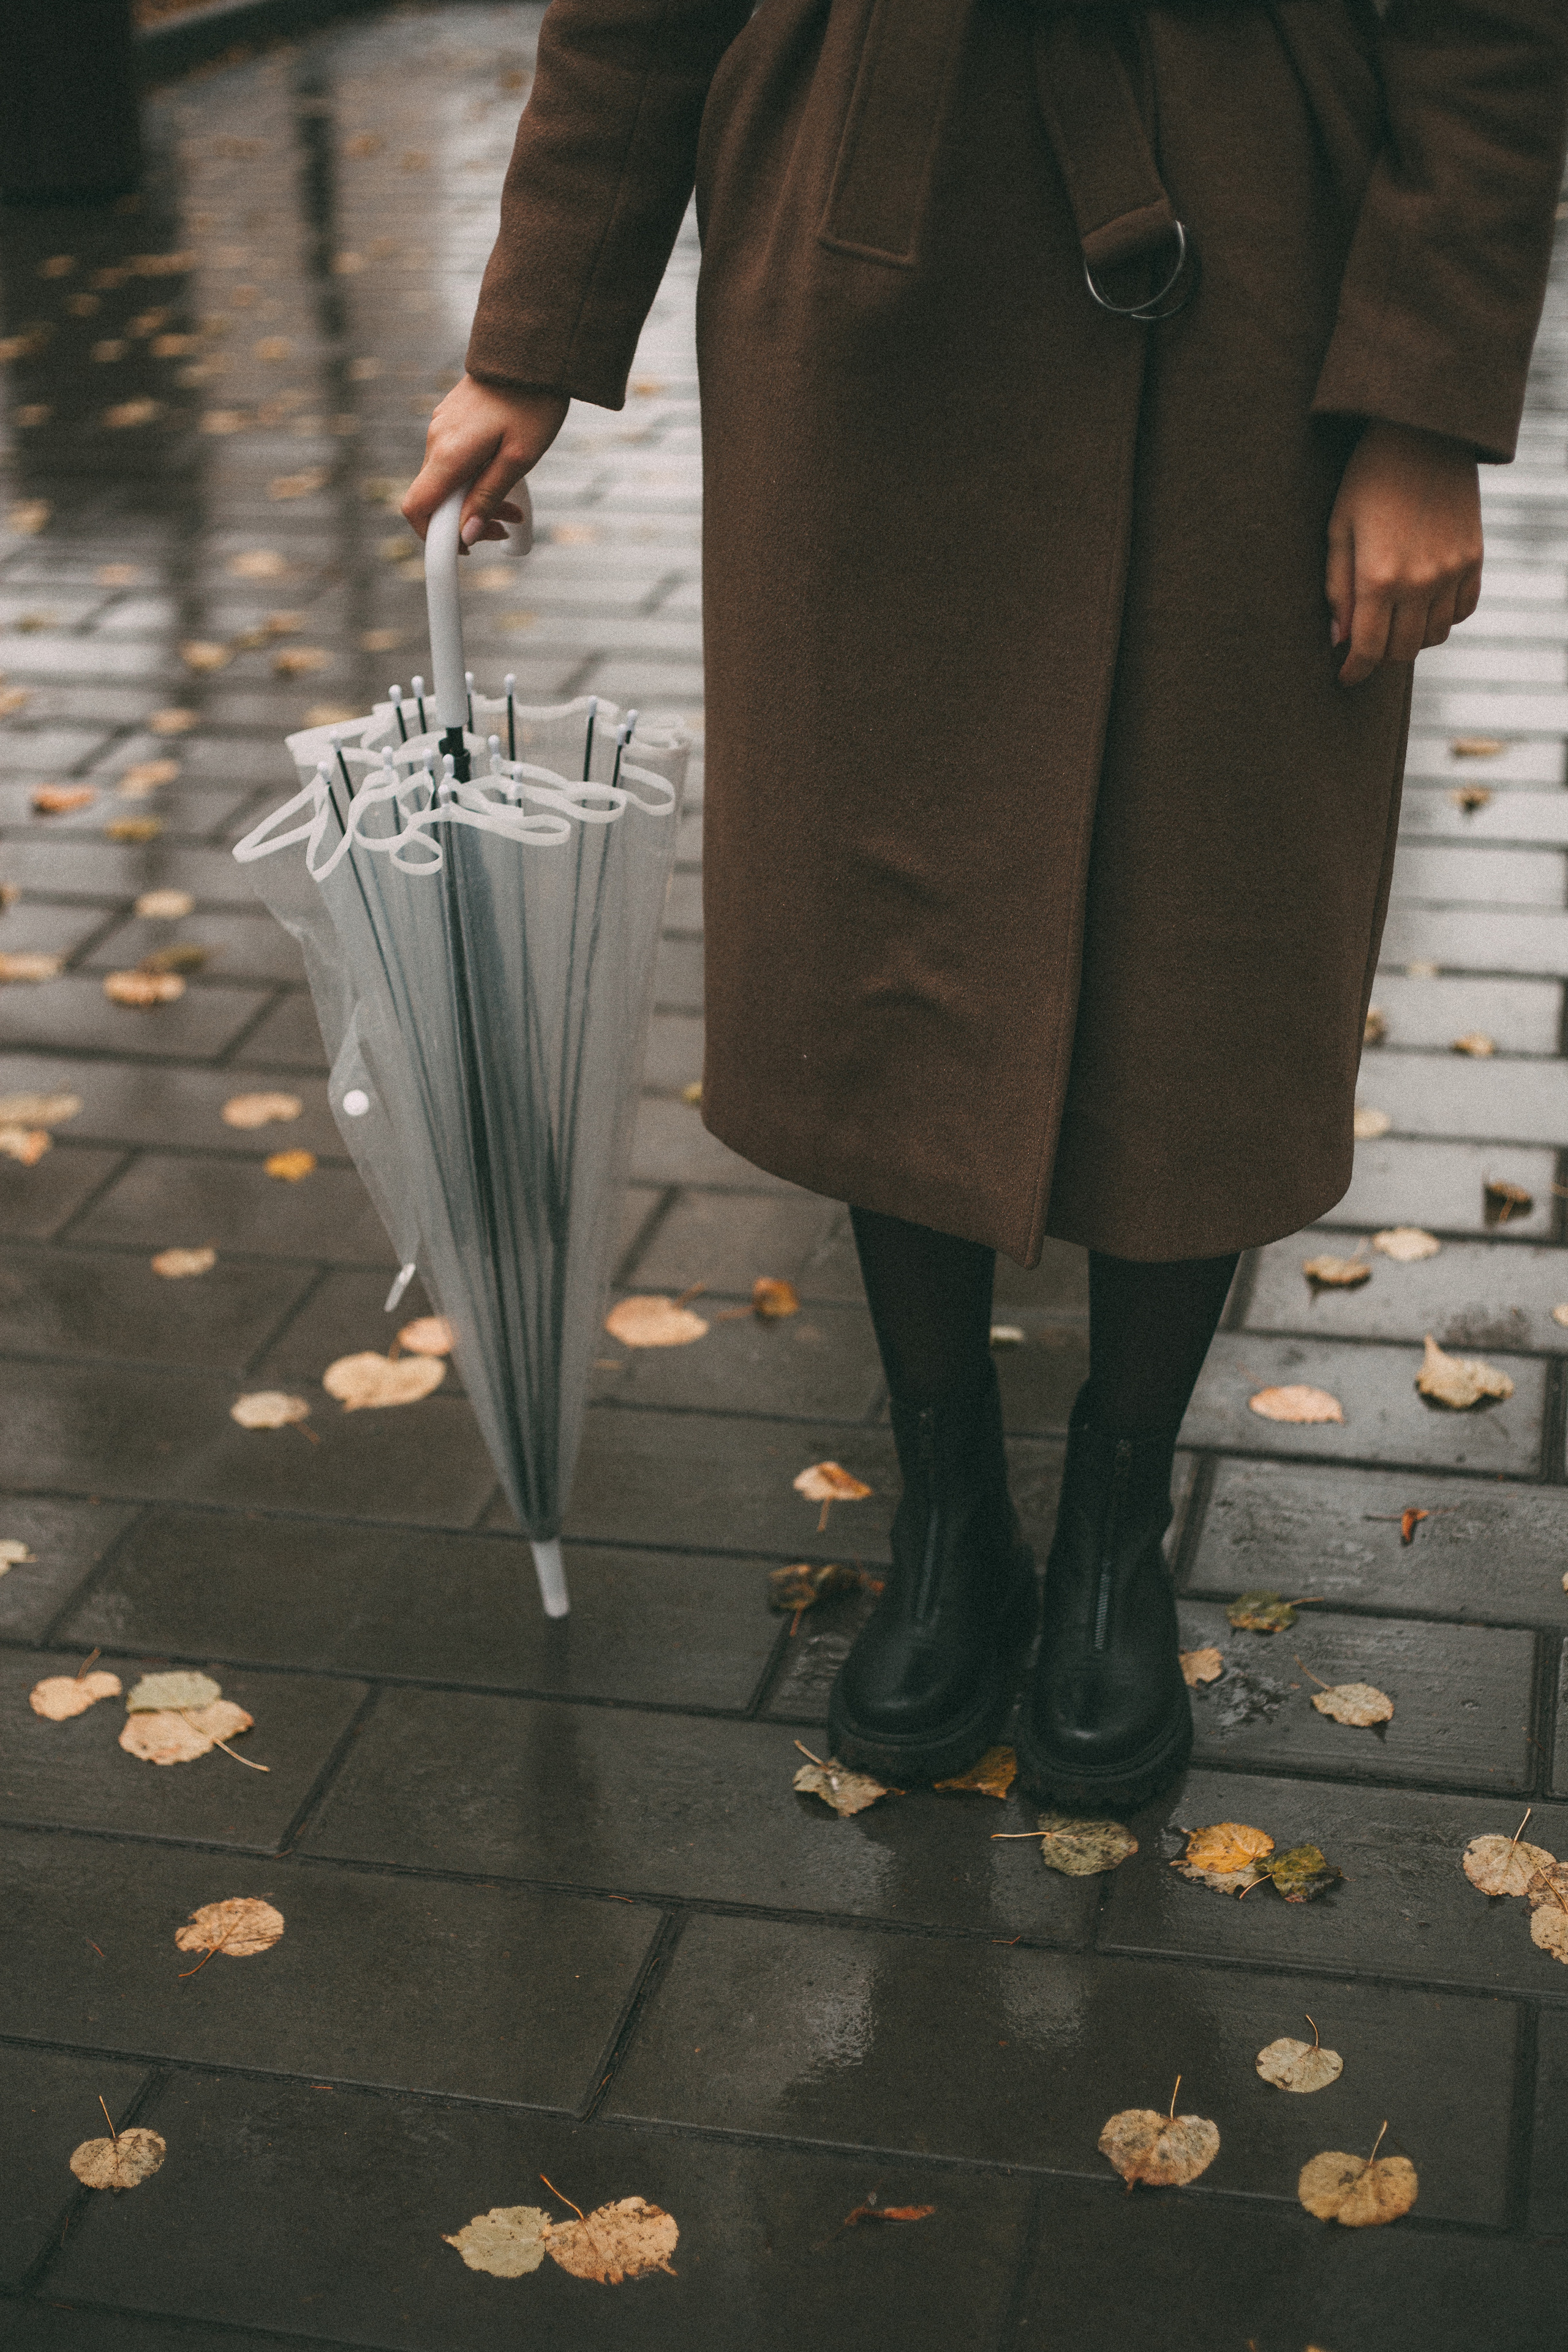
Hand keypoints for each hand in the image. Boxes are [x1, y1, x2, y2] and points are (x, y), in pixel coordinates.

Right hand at [401, 376, 569, 546]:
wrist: (532, 350)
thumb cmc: (533, 402)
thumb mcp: (519, 458)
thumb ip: (488, 497)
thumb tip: (467, 534)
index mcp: (449, 454)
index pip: (418, 509)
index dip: (435, 539)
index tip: (466, 550)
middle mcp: (437, 441)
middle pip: (435, 500)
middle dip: (467, 522)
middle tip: (508, 525)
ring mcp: (441, 428)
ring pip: (447, 482)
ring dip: (475, 500)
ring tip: (515, 504)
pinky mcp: (451, 420)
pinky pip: (454, 461)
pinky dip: (474, 478)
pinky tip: (504, 472)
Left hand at [1326, 421, 1481, 686]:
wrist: (1425, 433)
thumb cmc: (1368, 479)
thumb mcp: (1338, 530)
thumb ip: (1336, 589)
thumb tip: (1338, 639)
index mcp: (1378, 577)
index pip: (1367, 649)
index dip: (1353, 671)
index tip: (1344, 678)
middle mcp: (1420, 581)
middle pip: (1402, 651)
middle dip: (1379, 657)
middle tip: (1365, 645)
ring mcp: (1452, 571)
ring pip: (1435, 637)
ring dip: (1412, 639)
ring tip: (1393, 622)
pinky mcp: (1475, 558)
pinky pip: (1463, 611)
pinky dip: (1443, 619)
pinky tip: (1424, 606)